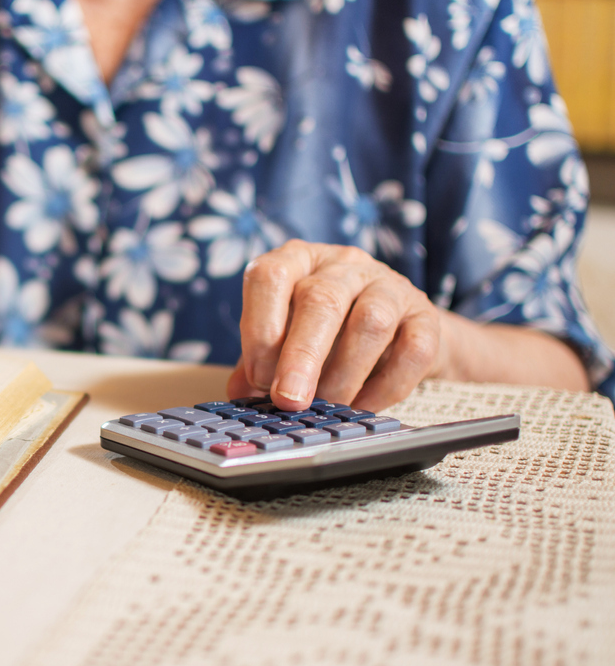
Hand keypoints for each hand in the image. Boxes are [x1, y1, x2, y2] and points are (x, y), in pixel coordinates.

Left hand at [227, 240, 441, 411]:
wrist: (394, 330)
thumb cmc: (323, 334)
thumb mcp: (282, 339)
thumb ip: (259, 363)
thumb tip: (240, 394)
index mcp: (296, 260)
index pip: (271, 277)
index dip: (260, 327)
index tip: (259, 376)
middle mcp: (342, 264)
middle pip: (321, 300)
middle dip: (301, 357)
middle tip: (290, 400)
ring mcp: (388, 284)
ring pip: (371, 321)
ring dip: (345, 373)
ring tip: (329, 405)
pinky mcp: (426, 315)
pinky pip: (413, 350)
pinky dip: (386, 387)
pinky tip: (364, 405)